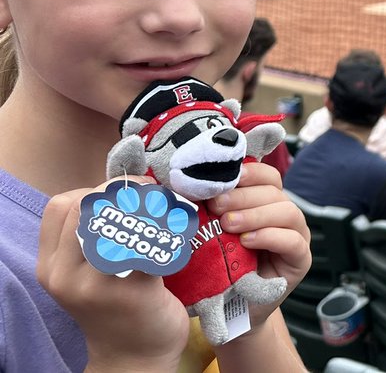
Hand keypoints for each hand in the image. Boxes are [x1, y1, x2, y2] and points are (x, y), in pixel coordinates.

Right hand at [38, 180, 189, 372]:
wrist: (135, 355)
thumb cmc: (120, 303)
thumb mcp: (91, 270)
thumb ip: (95, 233)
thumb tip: (129, 184)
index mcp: (52, 266)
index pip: (62, 206)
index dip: (96, 190)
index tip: (127, 193)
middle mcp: (64, 275)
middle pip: (87, 206)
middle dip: (125, 191)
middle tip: (154, 197)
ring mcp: (94, 284)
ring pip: (117, 220)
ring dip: (150, 207)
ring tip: (168, 213)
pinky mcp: (129, 291)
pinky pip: (149, 242)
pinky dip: (169, 231)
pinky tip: (179, 237)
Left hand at [207, 161, 310, 329]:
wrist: (229, 309)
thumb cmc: (219, 267)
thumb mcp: (213, 234)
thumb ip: (209, 212)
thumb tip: (184, 187)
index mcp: (268, 203)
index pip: (268, 177)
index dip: (250, 172)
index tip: (224, 177)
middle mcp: (286, 215)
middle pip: (274, 192)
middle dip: (243, 195)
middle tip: (216, 206)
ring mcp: (297, 236)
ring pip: (287, 212)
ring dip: (256, 215)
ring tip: (228, 225)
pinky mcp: (301, 260)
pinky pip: (293, 241)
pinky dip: (270, 237)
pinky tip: (248, 241)